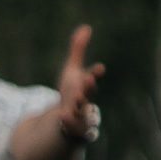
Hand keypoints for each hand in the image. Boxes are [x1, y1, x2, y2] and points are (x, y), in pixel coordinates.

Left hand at [54, 22, 103, 140]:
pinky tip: (63, 118)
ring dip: (78, 109)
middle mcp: (86, 102)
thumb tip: (85, 27)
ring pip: (83, 115)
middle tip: (87, 80)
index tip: (98, 68)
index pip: (92, 78)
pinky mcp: (75, 132)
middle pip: (88, 96)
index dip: (94, 73)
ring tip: (72, 101)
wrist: (69, 122)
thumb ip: (78, 52)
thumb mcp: (72, 72)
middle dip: (88, 89)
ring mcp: (81, 118)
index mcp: (86, 88)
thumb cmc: (73, 94)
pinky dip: (70, 125)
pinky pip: (75, 131)